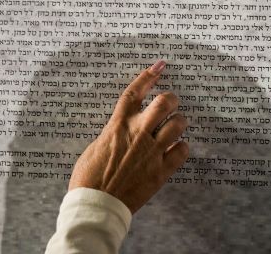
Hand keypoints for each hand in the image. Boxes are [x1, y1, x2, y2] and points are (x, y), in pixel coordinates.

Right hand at [68, 60, 189, 213]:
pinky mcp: (161, 171)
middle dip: (171, 98)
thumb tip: (122, 129)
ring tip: (175, 126)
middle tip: (171, 102)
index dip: (148, 76)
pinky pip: (182, 151)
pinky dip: (181, 147)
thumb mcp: (96, 146)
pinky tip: (176, 149)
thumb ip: (113, 133)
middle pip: (164, 102)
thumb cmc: (88, 178)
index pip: (135, 93)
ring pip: (178, 124)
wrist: (96, 205)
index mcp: (118, 125)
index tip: (160, 66)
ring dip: (179, 122)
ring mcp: (152, 152)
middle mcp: (138, 133)